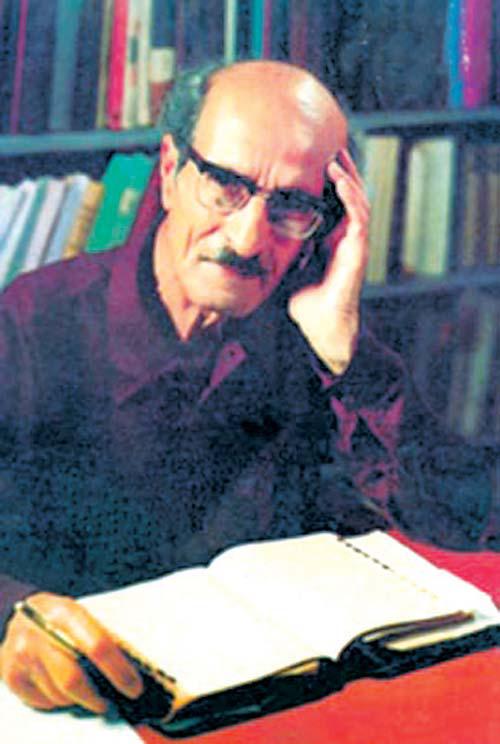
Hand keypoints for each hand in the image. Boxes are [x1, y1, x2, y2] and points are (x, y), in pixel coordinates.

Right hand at [0, 592, 142, 712]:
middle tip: (108, 702)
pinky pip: (42, 701)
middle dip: (96, 698)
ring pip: (58, 695)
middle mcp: (40, 633)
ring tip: (86, 690)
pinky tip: (62, 686)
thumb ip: (101, 633)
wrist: (23, 613)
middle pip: (73, 680)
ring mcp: (22, 655)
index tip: (134, 687)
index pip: (98, 647)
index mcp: (65, 612)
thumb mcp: (81, 612)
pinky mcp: (11, 674)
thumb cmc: (60, 614)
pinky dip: (57, 699)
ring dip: (77, 698)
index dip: (119, 671)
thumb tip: (129, 665)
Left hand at [288, 148, 368, 374]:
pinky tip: (340, 179)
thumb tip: (251, 224)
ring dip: (347, 175)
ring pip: (358, 199)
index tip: (314, 154)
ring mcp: (354, 242)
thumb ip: (278, 242)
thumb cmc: (302, 298)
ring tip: (335, 154)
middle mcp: (345, 235)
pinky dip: (350, 196)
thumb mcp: (286, 261)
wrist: (318, 326)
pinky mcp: (358, 250)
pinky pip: (358, 217)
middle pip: (350, 193)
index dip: (329, 176)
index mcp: (331, 236)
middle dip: (342, 167)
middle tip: (331, 143)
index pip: (334, 198)